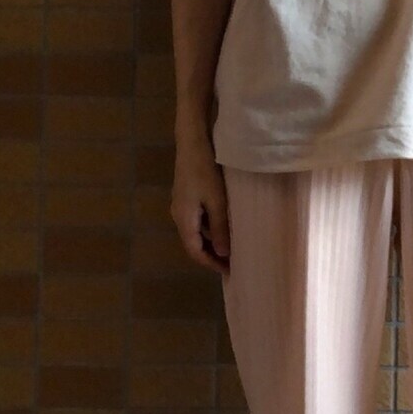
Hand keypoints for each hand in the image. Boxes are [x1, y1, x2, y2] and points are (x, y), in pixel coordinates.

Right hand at [171, 140, 230, 278]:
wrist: (192, 142)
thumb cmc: (206, 171)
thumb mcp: (218, 202)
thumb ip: (221, 229)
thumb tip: (224, 254)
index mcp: (184, 220)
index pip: (196, 252)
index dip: (212, 264)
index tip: (230, 272)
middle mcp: (179, 215)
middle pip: (194, 244)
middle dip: (213, 256)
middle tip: (233, 263)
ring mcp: (181, 205)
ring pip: (196, 232)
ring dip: (212, 242)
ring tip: (232, 247)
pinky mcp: (186, 196)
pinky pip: (198, 220)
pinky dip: (210, 229)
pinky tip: (225, 227)